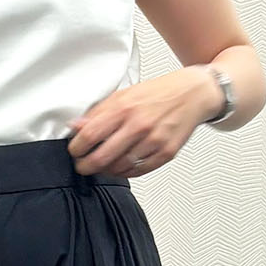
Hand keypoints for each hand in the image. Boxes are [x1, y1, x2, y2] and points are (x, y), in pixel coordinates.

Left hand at [66, 66, 220, 176]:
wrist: (192, 94)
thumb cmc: (158, 93)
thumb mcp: (125, 94)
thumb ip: (99, 112)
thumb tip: (76, 126)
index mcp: (125, 108)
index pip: (90, 135)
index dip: (76, 148)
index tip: (73, 151)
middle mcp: (139, 125)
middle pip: (102, 157)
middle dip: (86, 166)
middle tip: (82, 166)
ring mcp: (154, 141)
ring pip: (120, 168)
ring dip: (105, 170)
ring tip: (101, 166)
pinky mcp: (166, 153)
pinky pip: (139, 171)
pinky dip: (125, 172)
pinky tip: (119, 167)